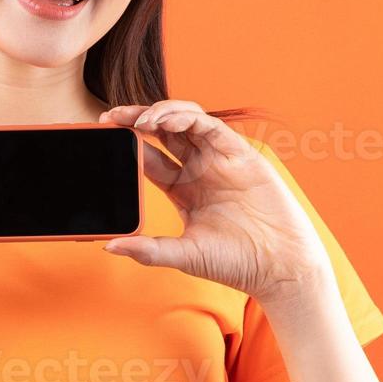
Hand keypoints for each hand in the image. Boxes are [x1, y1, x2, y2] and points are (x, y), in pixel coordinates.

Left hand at [98, 100, 334, 306]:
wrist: (279, 268)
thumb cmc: (236, 262)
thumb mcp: (184, 256)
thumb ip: (148, 250)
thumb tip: (109, 245)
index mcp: (182, 188)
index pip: (148, 156)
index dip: (126, 143)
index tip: (103, 137)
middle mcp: (198, 168)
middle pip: (162, 132)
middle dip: (135, 120)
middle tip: (109, 117)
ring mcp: (219, 159)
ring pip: (185, 121)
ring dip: (160, 113)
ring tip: (140, 121)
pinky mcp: (240, 154)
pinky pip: (210, 127)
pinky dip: (187, 119)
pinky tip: (166, 122)